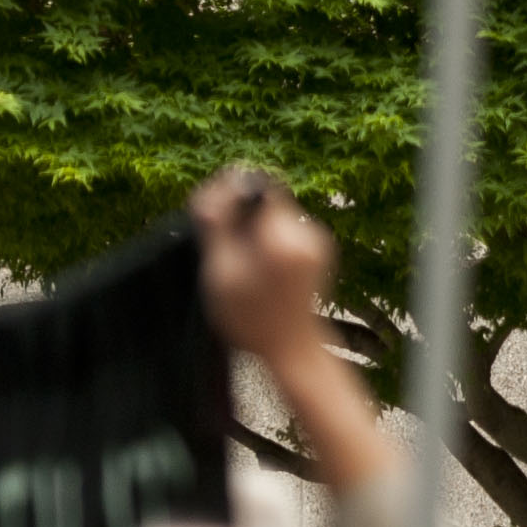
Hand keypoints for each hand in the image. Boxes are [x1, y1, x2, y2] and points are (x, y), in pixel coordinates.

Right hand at [195, 167, 337, 365]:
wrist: (291, 348)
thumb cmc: (250, 316)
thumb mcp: (222, 270)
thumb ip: (222, 222)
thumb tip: (226, 178)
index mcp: (282, 237)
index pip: (256, 185)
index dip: (229, 191)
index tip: (210, 214)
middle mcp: (307, 231)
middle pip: (265, 196)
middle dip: (238, 210)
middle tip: (216, 238)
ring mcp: (315, 239)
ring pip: (272, 212)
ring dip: (250, 226)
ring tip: (234, 257)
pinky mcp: (316, 248)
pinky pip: (282, 228)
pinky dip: (264, 238)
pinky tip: (252, 264)